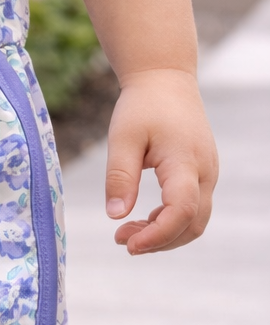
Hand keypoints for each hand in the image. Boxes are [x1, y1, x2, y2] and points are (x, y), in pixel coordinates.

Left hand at [104, 70, 217, 254]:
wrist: (166, 80)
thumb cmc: (143, 106)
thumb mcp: (123, 138)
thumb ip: (120, 177)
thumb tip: (115, 215)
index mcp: (186, 160)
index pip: (181, 211)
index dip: (157, 235)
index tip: (127, 244)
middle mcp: (205, 170)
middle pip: (192, 224)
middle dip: (158, 241)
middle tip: (121, 239)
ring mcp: (208, 174)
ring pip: (195, 221)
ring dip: (164, 235)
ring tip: (128, 231)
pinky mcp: (202, 175)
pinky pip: (193, 210)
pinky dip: (169, 223)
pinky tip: (143, 220)